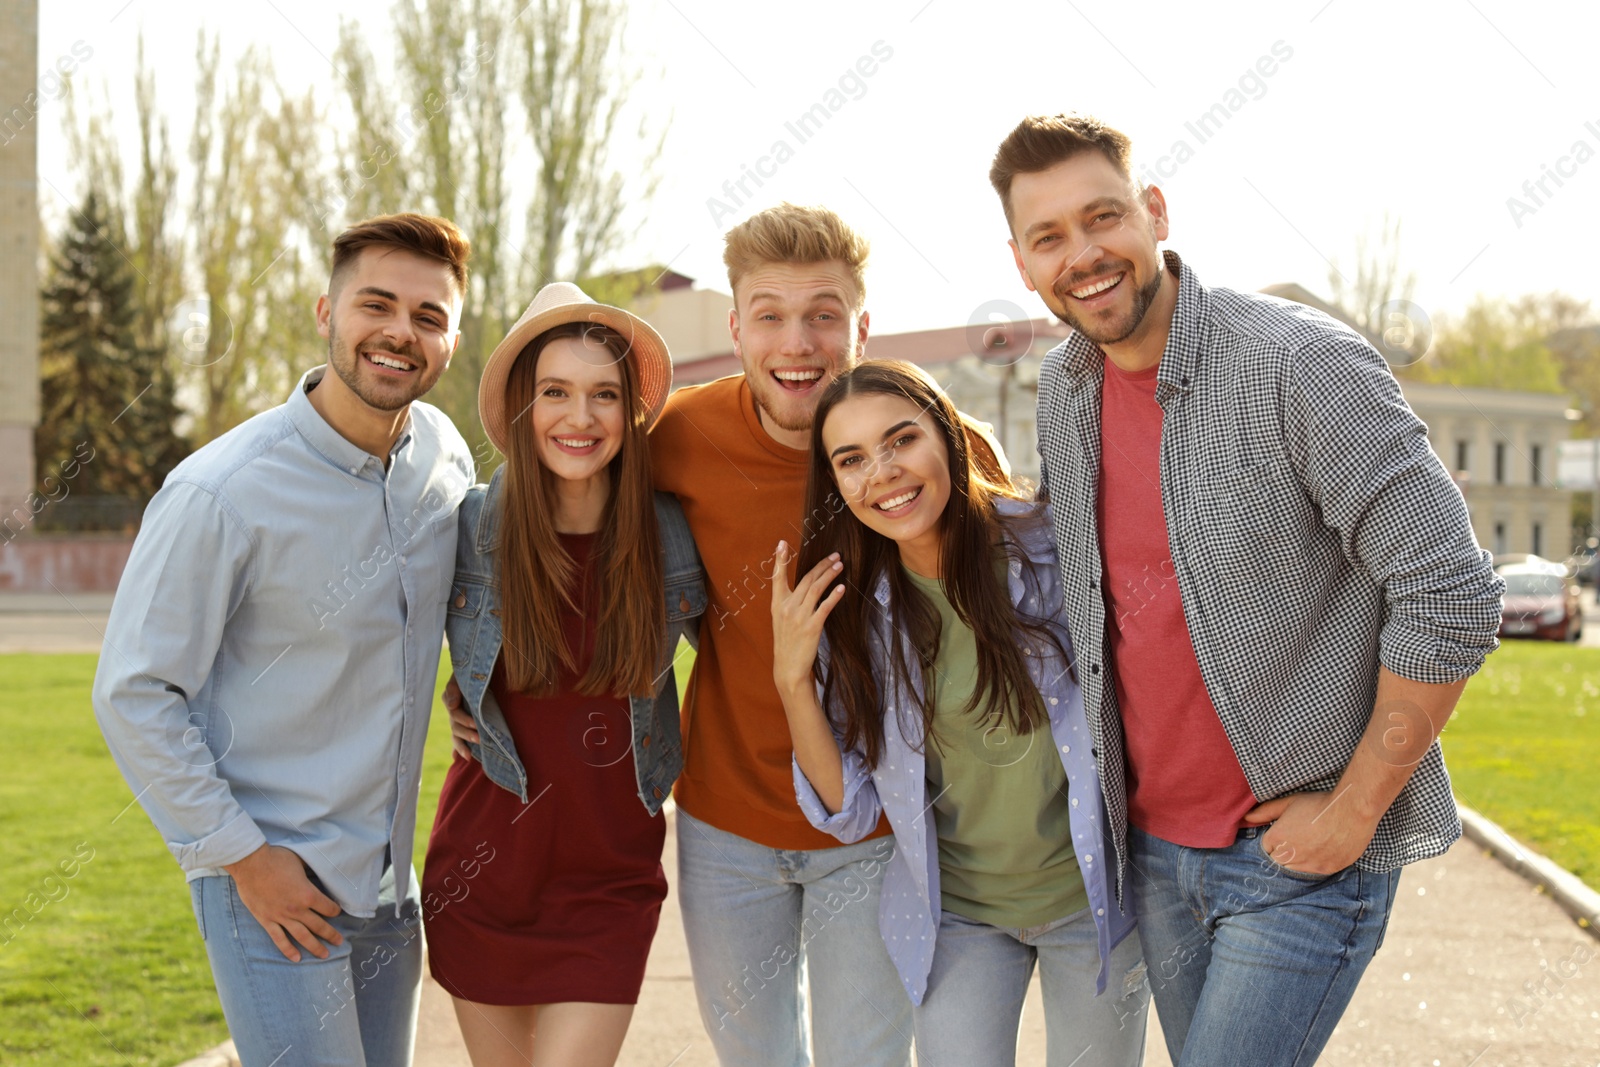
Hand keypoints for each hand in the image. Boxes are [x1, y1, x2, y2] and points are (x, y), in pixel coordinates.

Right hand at [223, 844, 342, 961]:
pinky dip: (288, 950)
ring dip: (314, 947)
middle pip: (318, 926)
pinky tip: (296, 958)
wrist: (250, 863)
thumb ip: (311, 871)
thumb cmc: (277, 859)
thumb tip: (319, 870)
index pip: (328, 908)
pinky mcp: (266, 920)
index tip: (337, 912)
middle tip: (340, 942)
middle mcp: (297, 909)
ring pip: (302, 936)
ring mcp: (281, 917)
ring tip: (325, 955)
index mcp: (308, 894)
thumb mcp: (301, 862)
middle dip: (331, 935)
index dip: (335, 911)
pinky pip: (279, 939)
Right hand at [442, 674, 477, 759]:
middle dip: (467, 735)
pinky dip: (457, 749)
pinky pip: (457, 738)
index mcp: (452, 701)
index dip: (465, 720)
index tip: (476, 725)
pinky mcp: (465, 723)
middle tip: (479, 739)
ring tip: (469, 756)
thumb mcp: (460, 677)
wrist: (481, 670)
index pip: (455, 714)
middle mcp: (454, 712)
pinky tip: (459, 758)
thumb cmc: (470, 673)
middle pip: (456, 727)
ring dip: (462, 745)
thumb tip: (451, 705)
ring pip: (456, 735)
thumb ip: (454, 688)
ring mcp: (458, 719)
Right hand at [770, 541, 843, 696]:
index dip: (780, 560)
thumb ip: (789, 603)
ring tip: (840, 565)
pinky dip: (834, 595)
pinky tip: (842, 588)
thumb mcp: (781, 621)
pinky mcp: (812, 627)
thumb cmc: (787, 643)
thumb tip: (804, 588)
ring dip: (829, 574)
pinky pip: (825, 606)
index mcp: (777, 604)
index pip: (777, 577)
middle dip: (822, 565)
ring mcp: (799, 617)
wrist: (788, 668)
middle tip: (835, 555)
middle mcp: (786, 607)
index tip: (782, 543)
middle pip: (806, 579)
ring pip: (816, 588)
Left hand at [1244, 790, 1378, 876]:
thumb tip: (1246, 818)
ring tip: (1311, 843)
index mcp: (1277, 838)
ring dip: (1298, 860)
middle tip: (1299, 838)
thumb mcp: (1289, 803)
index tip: (1286, 832)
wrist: (1351, 811)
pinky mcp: (1325, 870)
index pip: (1267, 848)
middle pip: (1278, 860)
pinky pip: (1313, 871)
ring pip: (1294, 869)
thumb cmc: (1318, 804)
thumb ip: (1265, 812)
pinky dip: (1315, 863)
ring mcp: (1308, 865)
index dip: (1276, 839)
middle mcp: (1290, 855)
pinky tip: (1322, 849)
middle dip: (1284, 851)